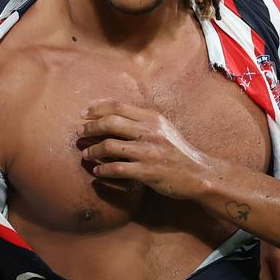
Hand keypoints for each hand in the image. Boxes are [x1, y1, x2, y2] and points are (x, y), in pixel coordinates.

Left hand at [81, 101, 210, 200]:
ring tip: (85, 154)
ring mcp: (149, 152)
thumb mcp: (163, 129)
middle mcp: (150, 131)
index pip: (118, 106)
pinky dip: (103, 170)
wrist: (199, 173)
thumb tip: (112, 117)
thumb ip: (141, 121)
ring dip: (93, 150)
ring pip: (110, 146)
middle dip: (90, 128)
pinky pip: (117, 169)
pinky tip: (98, 171)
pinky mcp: (147, 171)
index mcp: (152, 118)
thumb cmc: (177, 151)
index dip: (97, 109)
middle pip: (110, 122)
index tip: (84, 114)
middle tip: (80, 134)